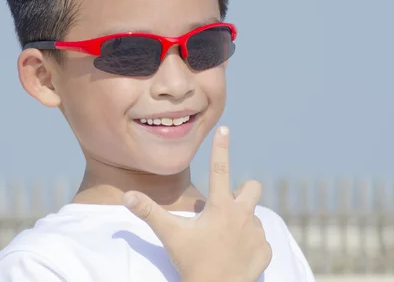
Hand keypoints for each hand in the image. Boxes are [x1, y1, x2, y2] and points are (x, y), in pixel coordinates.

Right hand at [122, 126, 271, 281]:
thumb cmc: (192, 263)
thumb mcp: (170, 235)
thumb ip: (149, 212)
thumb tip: (127, 195)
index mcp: (220, 206)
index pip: (220, 168)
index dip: (221, 147)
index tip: (225, 128)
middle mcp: (243, 215)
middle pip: (252, 187)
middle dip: (243, 190)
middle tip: (225, 206)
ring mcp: (257, 234)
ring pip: (254, 216)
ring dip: (241, 222)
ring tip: (224, 240)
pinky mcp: (266, 251)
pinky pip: (260, 240)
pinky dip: (249, 244)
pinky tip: (236, 256)